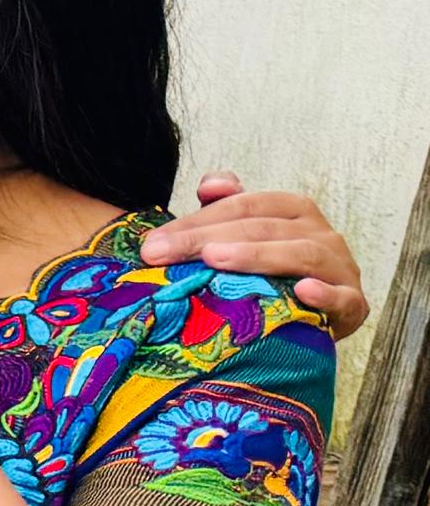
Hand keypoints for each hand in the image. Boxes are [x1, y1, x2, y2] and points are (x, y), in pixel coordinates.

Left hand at [144, 173, 367, 336]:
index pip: (243, 206)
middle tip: (161, 253)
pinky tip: (302, 291)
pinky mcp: (353, 305)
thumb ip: (226, 208)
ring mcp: (340, 268)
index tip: (152, 244)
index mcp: (294, 211)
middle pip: (263, 228)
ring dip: (257, 256)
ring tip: (214, 259)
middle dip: (207, 239)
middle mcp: (321, 234)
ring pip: (302, 254)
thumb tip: (210, 184)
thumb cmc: (270, 276)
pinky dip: (325, 294)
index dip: (197, 221)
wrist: (313, 322)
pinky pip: (343, 297)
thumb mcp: (243, 239)